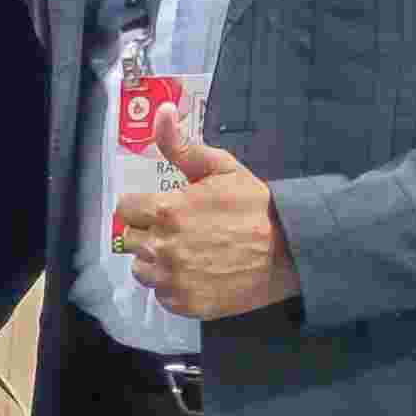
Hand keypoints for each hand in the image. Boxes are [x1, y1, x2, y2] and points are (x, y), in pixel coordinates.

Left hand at [112, 116, 300, 319]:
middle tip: (179, 230)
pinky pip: (161, 295)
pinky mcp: (185, 304)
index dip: (142, 207)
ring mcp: (173, 280)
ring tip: (187, 253)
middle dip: (149, 232)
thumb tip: (162, 111)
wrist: (290, 251)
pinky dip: (173, 286)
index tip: (161, 208)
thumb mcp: (221, 168)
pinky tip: (196, 274)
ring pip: (142, 270)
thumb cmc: (255, 206)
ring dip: (157, 261)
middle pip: (131, 240)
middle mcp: (163, 247)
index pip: (125, 209)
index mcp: (167, 210)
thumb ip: (182, 145)